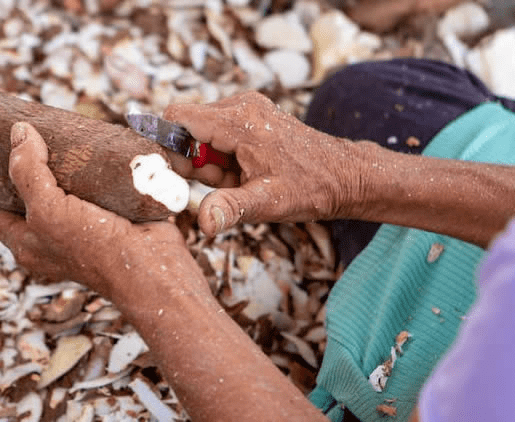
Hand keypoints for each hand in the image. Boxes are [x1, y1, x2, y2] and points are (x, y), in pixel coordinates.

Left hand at [0, 122, 207, 306]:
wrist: (152, 267)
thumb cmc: (94, 248)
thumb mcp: (47, 210)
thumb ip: (28, 172)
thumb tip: (19, 132)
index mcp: (27, 243)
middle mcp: (52, 238)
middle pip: (30, 196)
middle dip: (30, 168)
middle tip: (31, 136)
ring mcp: (83, 228)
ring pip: (66, 190)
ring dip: (67, 166)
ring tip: (63, 134)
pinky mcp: (112, 217)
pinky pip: (97, 189)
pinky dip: (96, 170)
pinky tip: (95, 148)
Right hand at [164, 91, 360, 236]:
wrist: (345, 176)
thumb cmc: (311, 187)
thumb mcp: (268, 203)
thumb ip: (231, 208)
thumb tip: (204, 223)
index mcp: (239, 119)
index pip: (177, 118)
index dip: (169, 148)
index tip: (180, 176)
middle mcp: (240, 105)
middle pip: (188, 127)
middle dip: (194, 161)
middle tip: (224, 184)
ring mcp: (247, 108)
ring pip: (202, 133)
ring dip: (210, 162)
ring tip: (239, 180)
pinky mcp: (251, 117)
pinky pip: (219, 135)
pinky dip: (223, 158)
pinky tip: (245, 174)